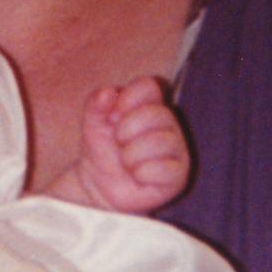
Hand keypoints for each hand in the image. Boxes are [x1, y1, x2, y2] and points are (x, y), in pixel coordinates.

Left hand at [77, 76, 189, 213]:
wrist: (99, 185)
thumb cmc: (102, 148)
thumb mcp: (93, 122)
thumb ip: (96, 103)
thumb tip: (108, 93)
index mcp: (149, 103)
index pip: (150, 86)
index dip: (128, 98)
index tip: (112, 116)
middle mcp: (167, 122)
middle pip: (156, 113)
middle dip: (127, 130)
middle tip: (119, 142)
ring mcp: (176, 148)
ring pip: (160, 141)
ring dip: (131, 154)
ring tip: (126, 161)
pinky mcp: (178, 175)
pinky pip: (164, 169)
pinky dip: (141, 174)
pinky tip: (137, 176)